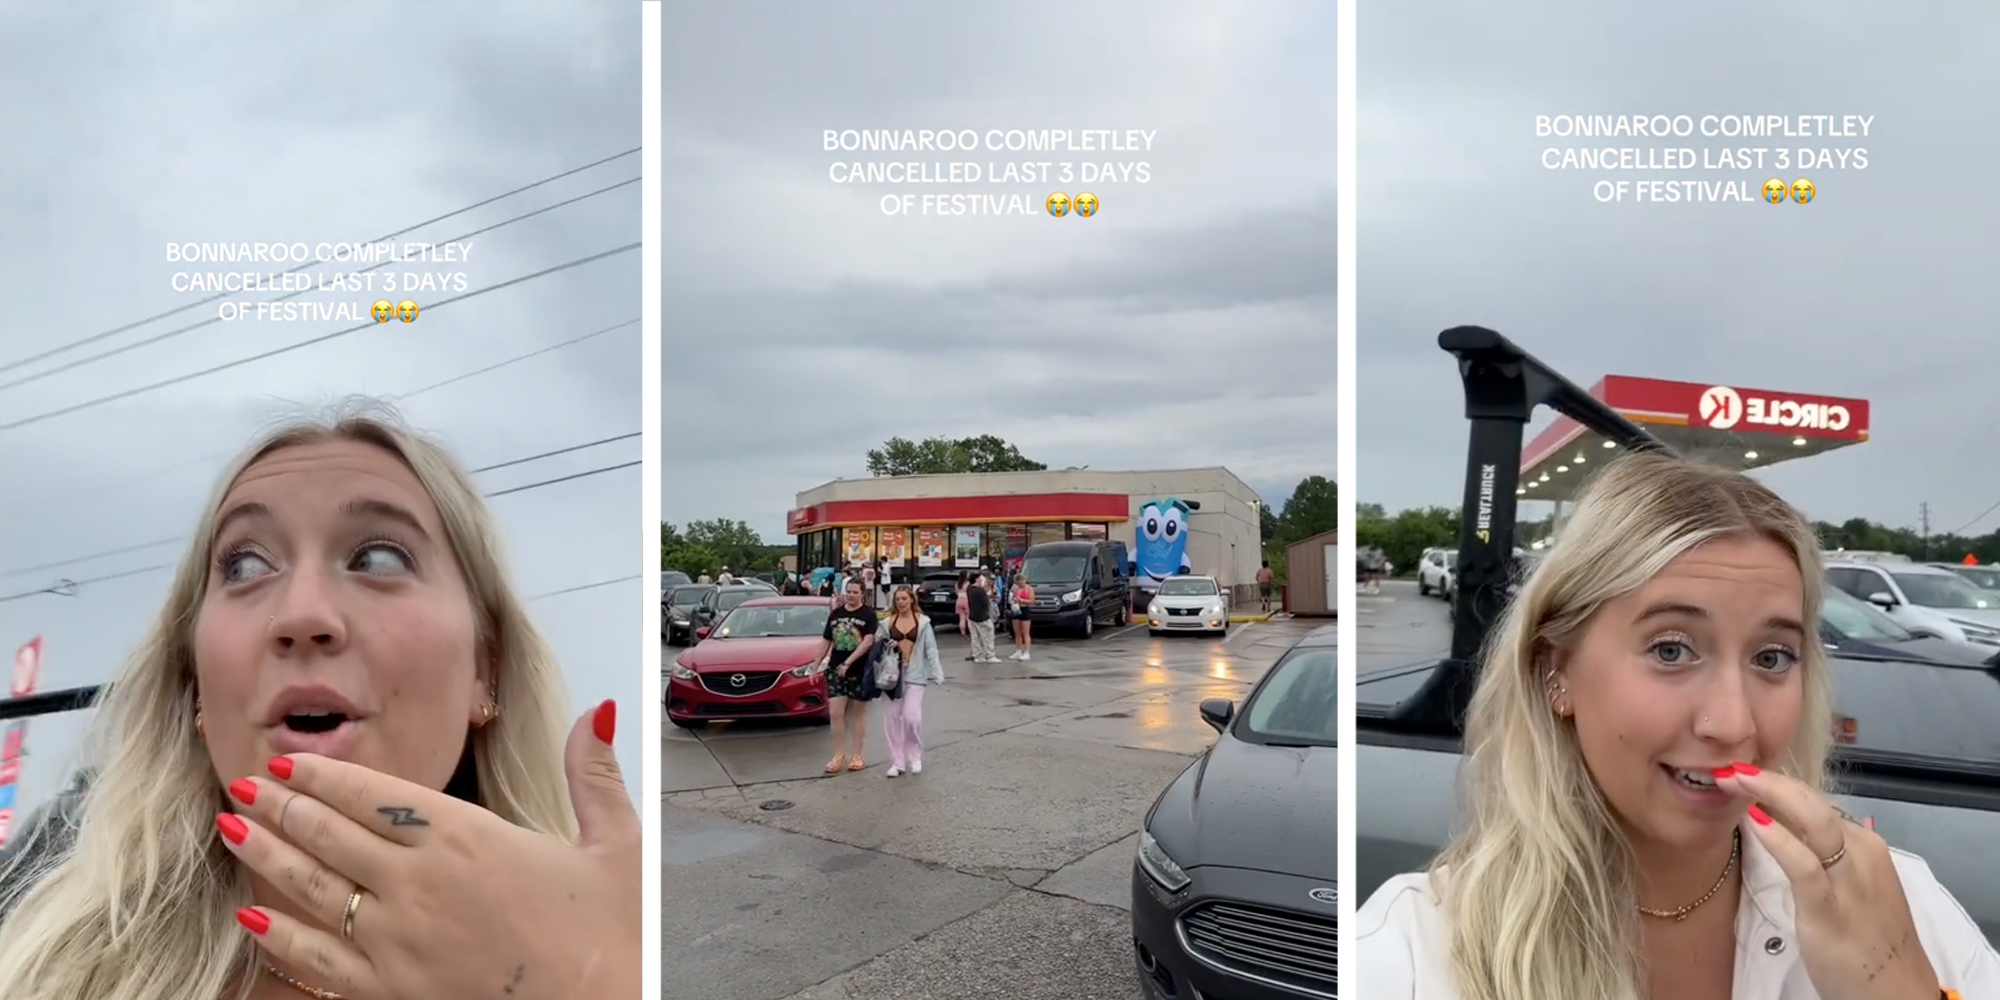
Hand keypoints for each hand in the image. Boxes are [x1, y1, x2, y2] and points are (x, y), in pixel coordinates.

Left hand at [218, 701, 640, 999]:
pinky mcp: (391, 991)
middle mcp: (421, 884)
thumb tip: (600, 711)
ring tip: (231, 830)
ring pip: (311, 888)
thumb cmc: (611, 939)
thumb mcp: (616, 845)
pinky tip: (251, 919)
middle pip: (329, 834)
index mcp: (470, 839)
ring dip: (266, 856)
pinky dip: (279, 937)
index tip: (288, 761)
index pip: (374, 796)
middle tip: (243, 785)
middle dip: (281, 807)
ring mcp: (399, 942)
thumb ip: (594, 775)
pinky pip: (317, 959)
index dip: (323, 776)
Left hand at [1717, 763, 1937, 999]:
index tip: (1742, 773)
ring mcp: (1849, 880)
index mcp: (1865, 846)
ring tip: (1732, 778)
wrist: (1897, 990)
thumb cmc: (1870, 939)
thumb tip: (1797, 824)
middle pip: (1813, 802)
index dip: (1778, 785)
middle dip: (1770, 779)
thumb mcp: (1854, 886)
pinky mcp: (1830, 910)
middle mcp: (1861, 854)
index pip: (1817, 803)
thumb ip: (1830, 856)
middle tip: (1730, 767)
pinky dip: (1778, 839)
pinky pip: (1804, 866)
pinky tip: (1752, 822)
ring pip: (1813, 821)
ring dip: (1770, 794)